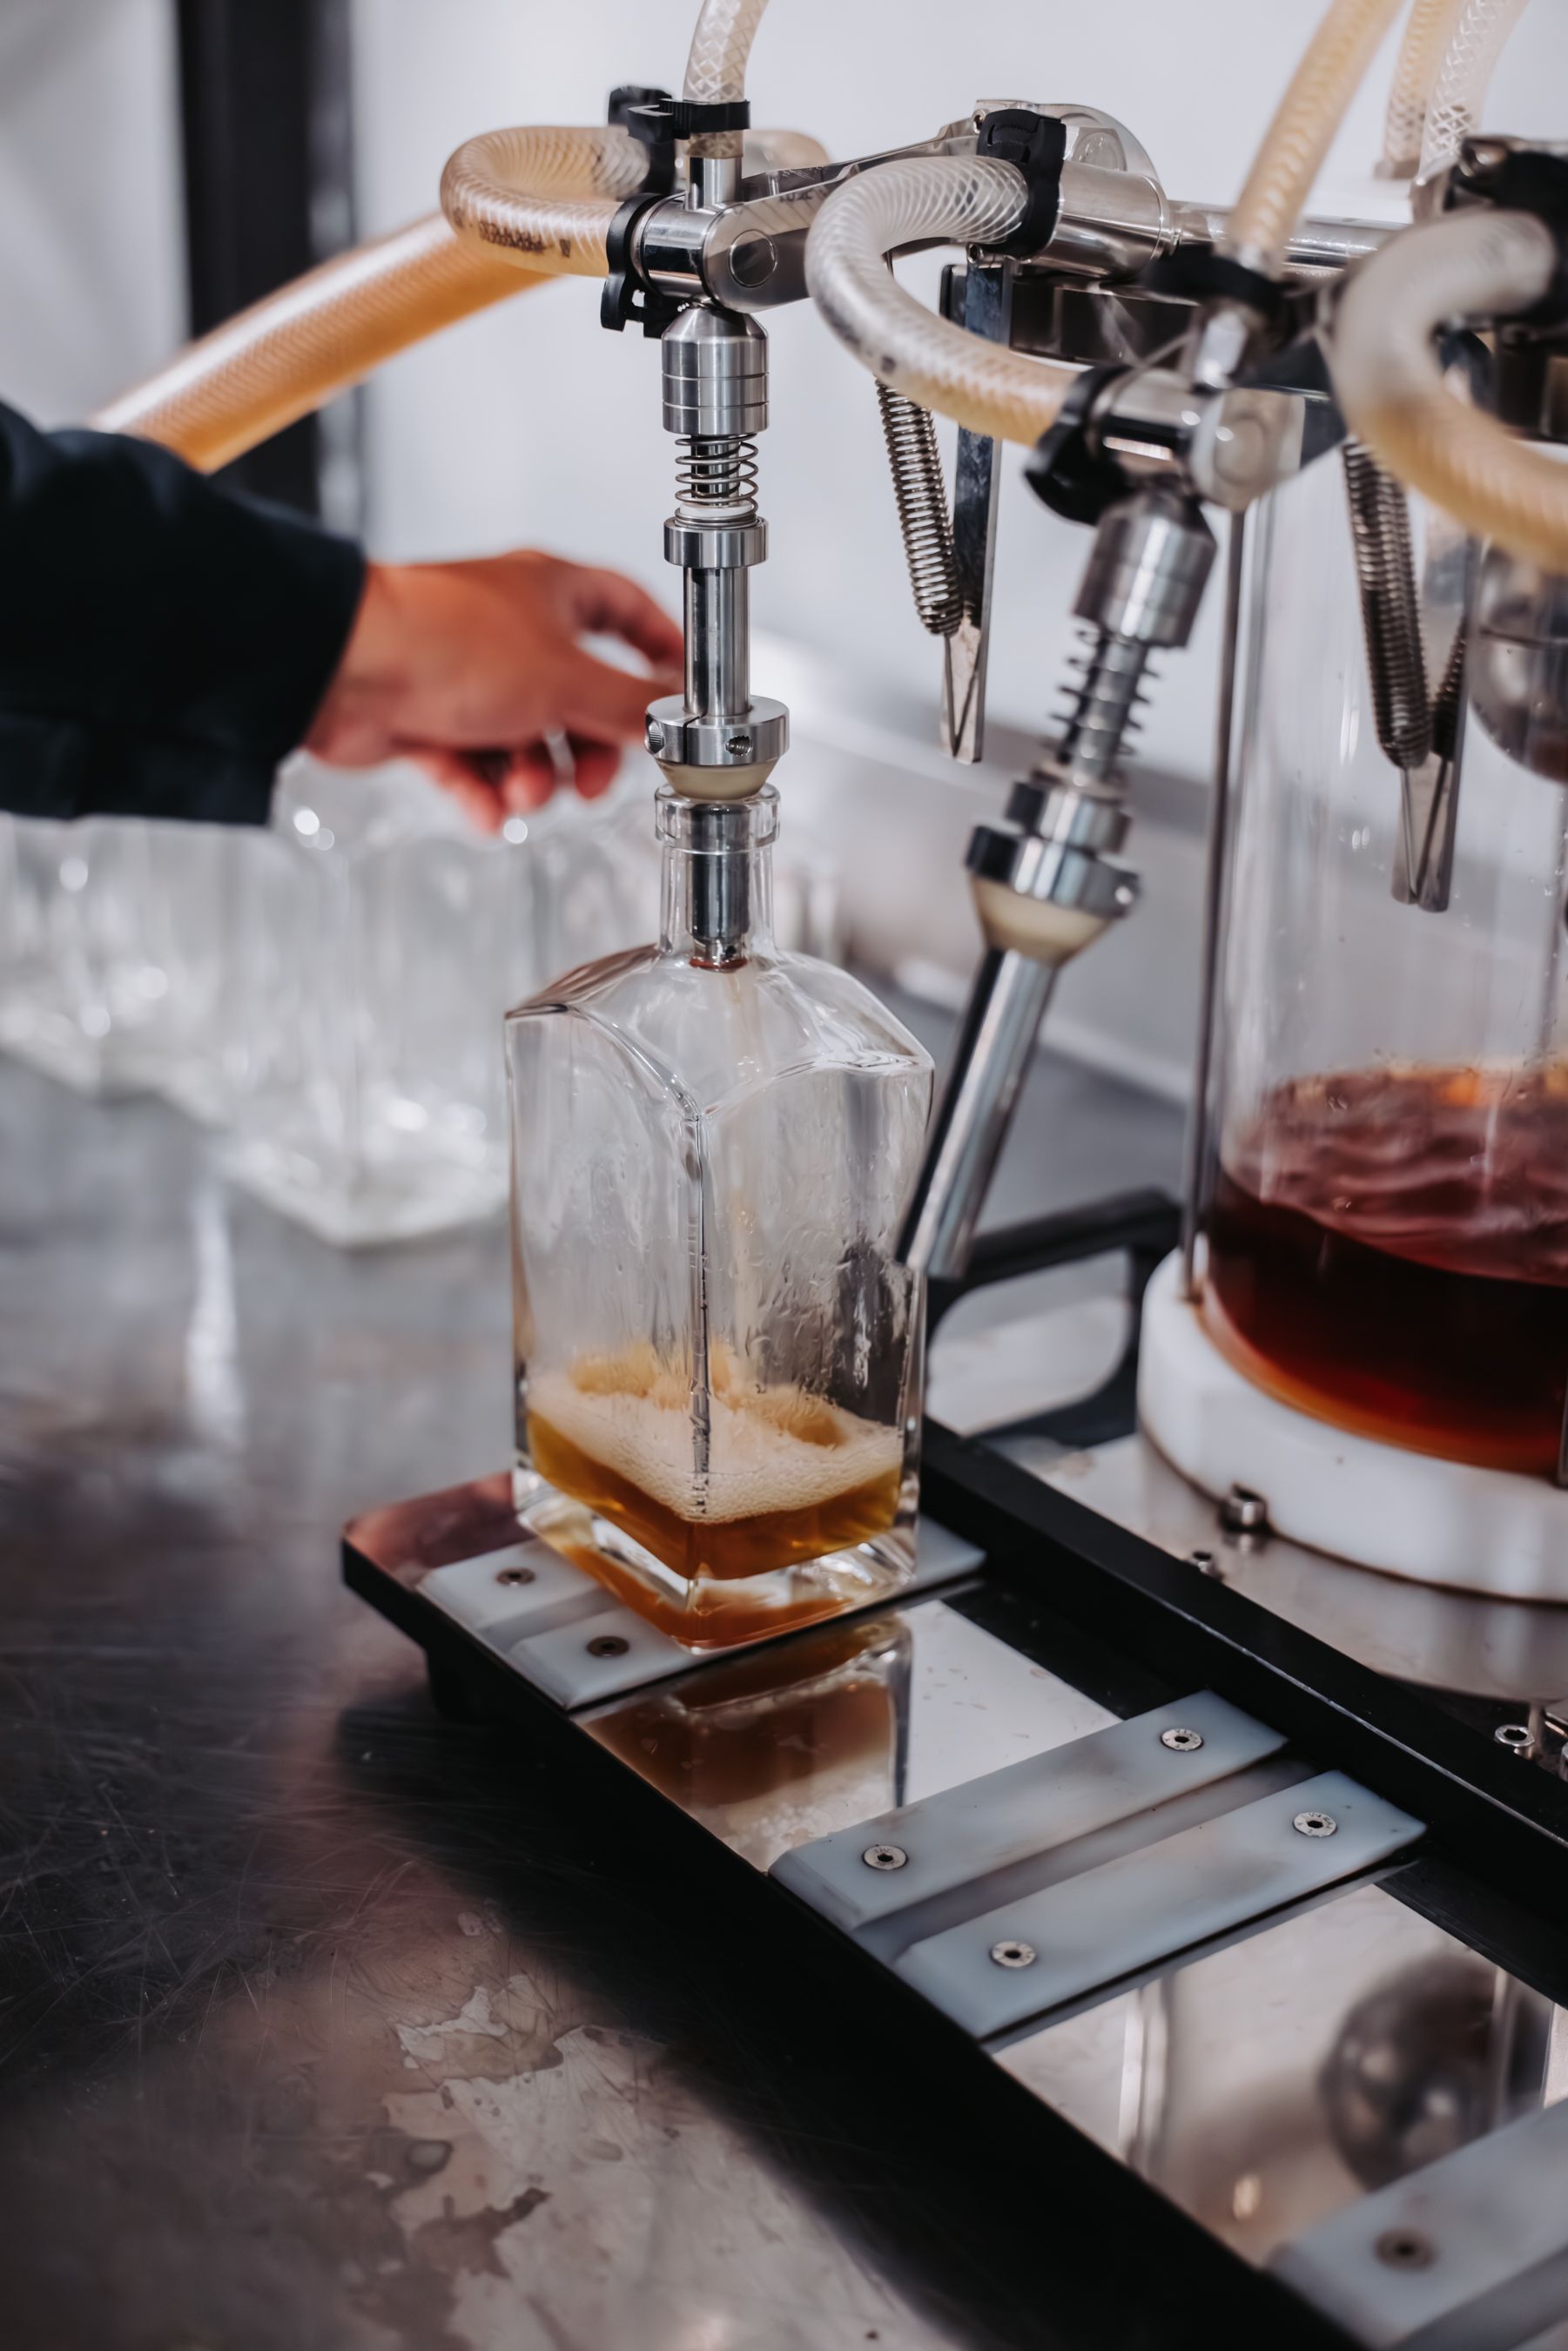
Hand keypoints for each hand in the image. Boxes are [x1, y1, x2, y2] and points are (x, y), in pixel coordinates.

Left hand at [306, 551, 682, 829]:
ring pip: (526, 741)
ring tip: (517, 792)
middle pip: (579, 699)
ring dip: (531, 779)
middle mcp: (512, 630)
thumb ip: (629, 707)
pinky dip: (484, 793)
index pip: (626, 611)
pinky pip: (474, 767)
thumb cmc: (444, 644)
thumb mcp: (565, 681)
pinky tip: (487, 812)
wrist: (343, 668)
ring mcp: (467, 675)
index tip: (680, 694)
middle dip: (586, 752)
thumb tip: (675, 720)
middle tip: (588, 785)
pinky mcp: (427, 719)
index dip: (659, 650)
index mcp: (551, 593)